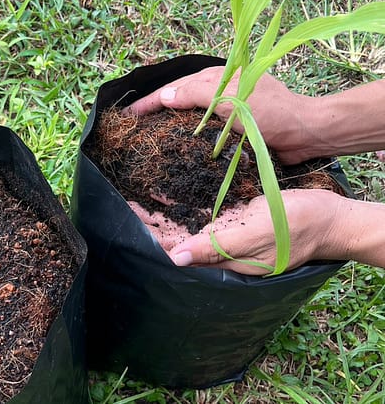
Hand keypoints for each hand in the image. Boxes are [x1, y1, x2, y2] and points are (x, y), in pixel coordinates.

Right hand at [123, 66, 317, 164]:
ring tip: (146, 138)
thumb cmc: (269, 111)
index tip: (127, 115)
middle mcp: (216, 92)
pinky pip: (200, 130)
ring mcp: (223, 110)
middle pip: (176, 99)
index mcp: (214, 78)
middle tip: (132, 127)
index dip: (148, 101)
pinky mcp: (230, 128)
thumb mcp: (229, 97)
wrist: (303, 133)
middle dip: (154, 111)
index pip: (172, 88)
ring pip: (186, 115)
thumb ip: (195, 93)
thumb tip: (164, 97)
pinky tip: (175, 148)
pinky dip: (185, 136)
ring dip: (167, 124)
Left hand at [131, 189, 345, 274]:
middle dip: (149, 224)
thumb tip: (174, 259)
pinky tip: (163, 192)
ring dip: (160, 213)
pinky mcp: (233, 216)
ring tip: (133, 200)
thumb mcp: (255, 235)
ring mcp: (226, 231)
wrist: (328, 217)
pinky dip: (181, 201)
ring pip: (184, 223)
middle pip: (175, 236)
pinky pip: (200, 209)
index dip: (152, 237)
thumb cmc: (297, 227)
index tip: (128, 223)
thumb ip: (215, 246)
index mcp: (222, 255)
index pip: (177, 249)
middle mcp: (219, 245)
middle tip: (123, 207)